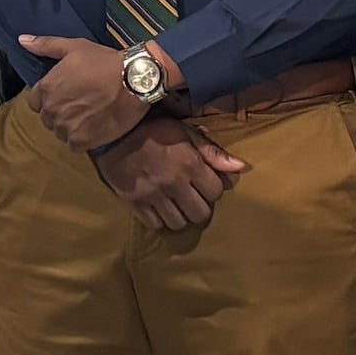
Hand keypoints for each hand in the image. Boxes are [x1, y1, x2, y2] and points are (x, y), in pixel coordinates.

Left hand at [19, 34, 151, 151]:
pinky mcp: (81, 142)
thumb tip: (22, 40)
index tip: (67, 94)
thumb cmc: (104, 62)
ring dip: (71, 126)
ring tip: (89, 116)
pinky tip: (95, 127)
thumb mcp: (74, 47)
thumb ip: (46, 45)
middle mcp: (51, 110)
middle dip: (60, 112)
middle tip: (81, 104)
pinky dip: (82, 138)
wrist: (134, 81)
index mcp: (46, 88)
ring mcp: (65, 127)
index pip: (35, 102)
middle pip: (48, 118)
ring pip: (60, 132)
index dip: (50, 98)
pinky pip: (74, 145)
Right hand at [92, 115, 248, 232]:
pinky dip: (161, 220)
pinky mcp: (135, 204)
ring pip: (179, 223)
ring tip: (177, 204)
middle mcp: (173, 184)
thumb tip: (241, 167)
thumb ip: (212, 152)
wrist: (113, 133)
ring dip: (182, 215)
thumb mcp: (185, 133)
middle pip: (200, 214)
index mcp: (189, 164)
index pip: (216, 192)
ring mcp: (153, 196)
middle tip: (193, 197)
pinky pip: (155, 225)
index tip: (205, 181)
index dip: (214, 187)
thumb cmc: (153, 129)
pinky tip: (161, 208)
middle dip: (201, 206)